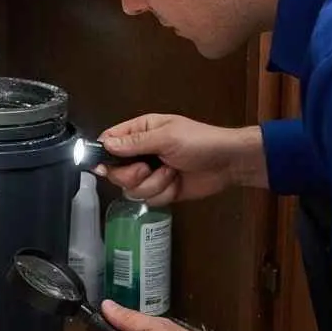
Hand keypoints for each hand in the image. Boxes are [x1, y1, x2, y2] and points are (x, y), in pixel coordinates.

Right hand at [97, 114, 266, 206]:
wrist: (228, 163)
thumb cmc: (201, 142)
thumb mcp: (166, 137)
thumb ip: (134, 142)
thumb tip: (106, 144)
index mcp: (141, 131)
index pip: (109, 141)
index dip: (104, 155)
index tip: (105, 166)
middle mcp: (141, 152)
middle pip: (115, 171)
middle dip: (132, 175)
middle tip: (148, 168)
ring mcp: (150, 173)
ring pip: (131, 189)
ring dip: (153, 184)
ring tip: (171, 173)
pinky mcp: (160, 190)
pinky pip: (148, 199)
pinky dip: (164, 194)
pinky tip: (176, 184)